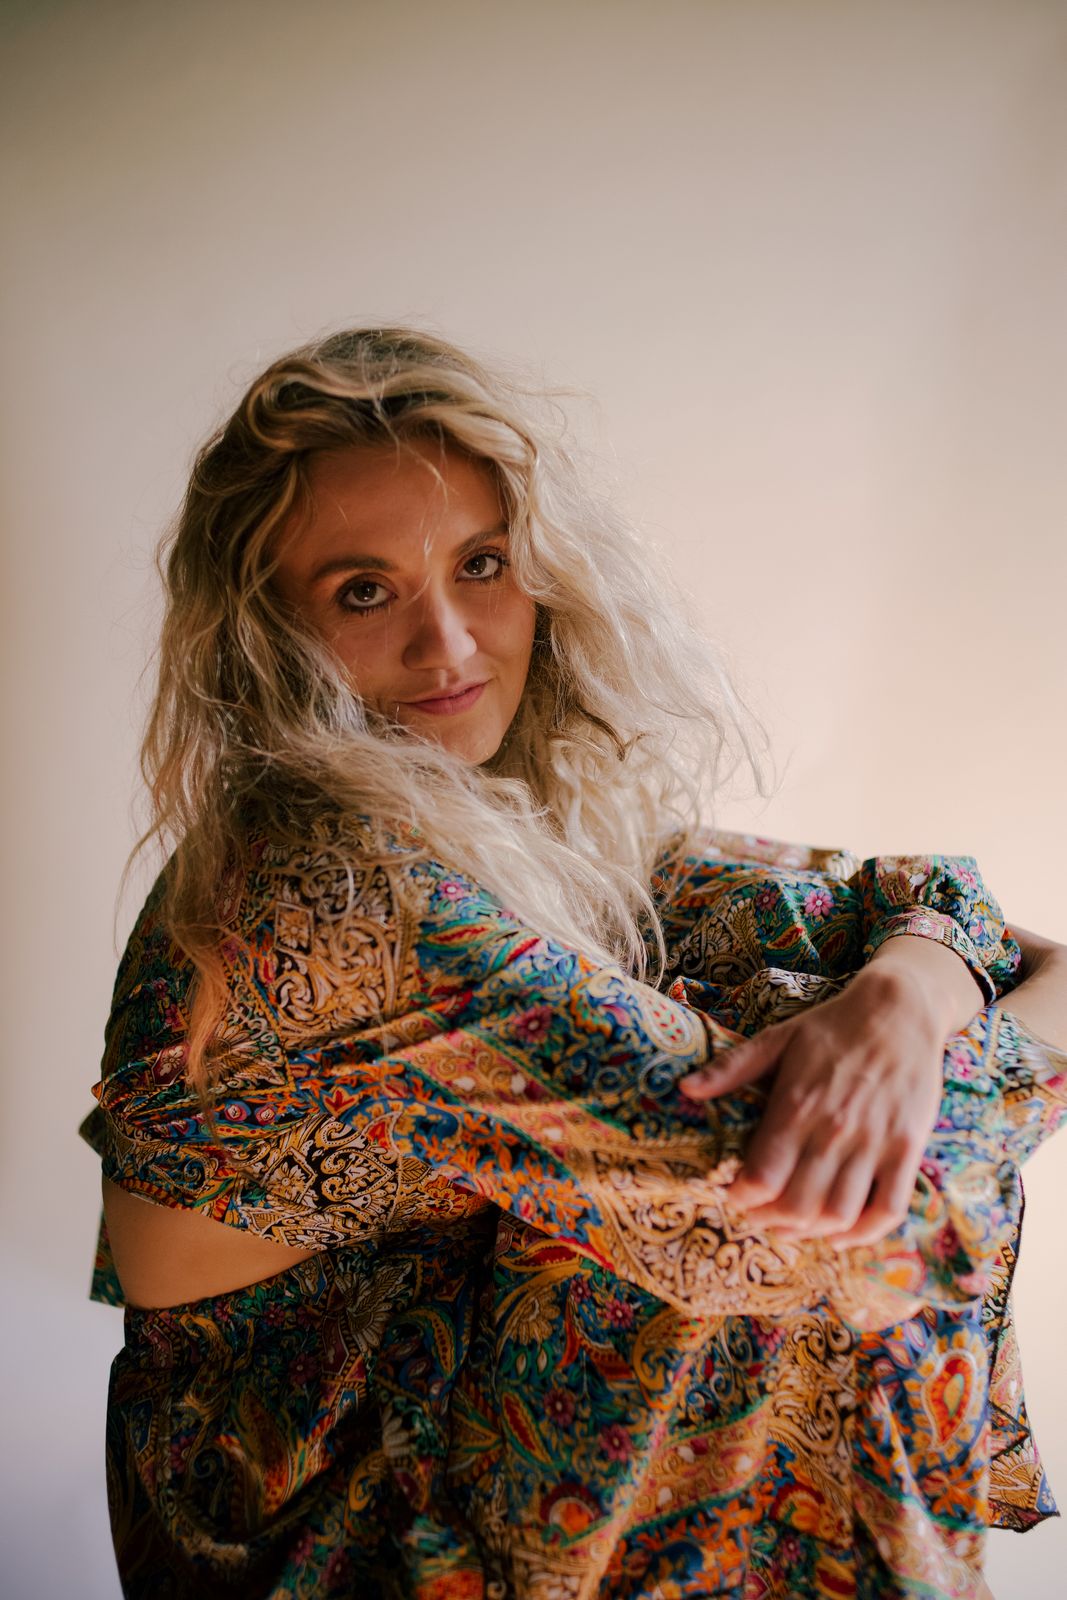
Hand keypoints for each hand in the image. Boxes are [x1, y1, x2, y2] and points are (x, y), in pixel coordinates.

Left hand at [679, 964, 949, 1247]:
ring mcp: (875, 1143)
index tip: (733, 1193)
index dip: (741, 1197)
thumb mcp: (777, 1038)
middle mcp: (835, 1130)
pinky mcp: (907, 1150)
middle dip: (770, 1221)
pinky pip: (888, 1210)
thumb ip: (732, 1068)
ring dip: (812, 1233)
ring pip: (840, 1214)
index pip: (762, 1178)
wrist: (899, 1010)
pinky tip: (841, 1234)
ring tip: (793, 1226)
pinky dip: (863, 1235)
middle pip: (798, 1206)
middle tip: (759, 1215)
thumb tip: (685, 1090)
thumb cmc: (832, 1026)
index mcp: (797, 1105)